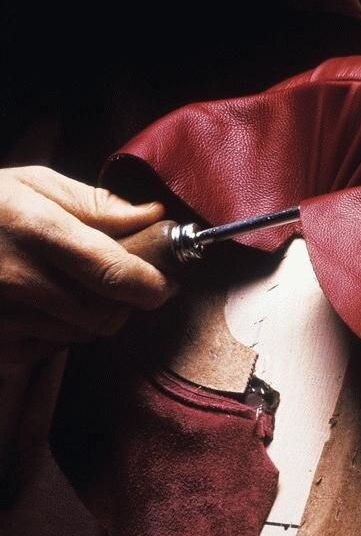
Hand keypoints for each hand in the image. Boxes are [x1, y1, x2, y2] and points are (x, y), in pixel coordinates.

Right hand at [0, 166, 176, 365]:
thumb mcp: (34, 186)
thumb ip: (97, 205)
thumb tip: (152, 216)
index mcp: (36, 231)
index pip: (115, 274)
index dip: (154, 284)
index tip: (167, 280)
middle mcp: (17, 279)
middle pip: (106, 316)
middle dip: (129, 303)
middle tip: (131, 283)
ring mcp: (0, 317)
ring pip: (82, 335)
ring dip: (96, 315)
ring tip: (75, 285)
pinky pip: (49, 349)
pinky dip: (62, 331)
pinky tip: (45, 305)